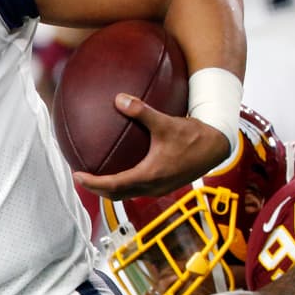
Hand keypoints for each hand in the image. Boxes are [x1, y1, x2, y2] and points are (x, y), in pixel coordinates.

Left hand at [73, 94, 229, 199]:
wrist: (217, 146)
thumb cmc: (193, 136)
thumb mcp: (165, 122)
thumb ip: (141, 111)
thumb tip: (119, 99)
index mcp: (150, 176)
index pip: (113, 185)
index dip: (93, 183)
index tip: (77, 176)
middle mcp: (153, 187)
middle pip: (117, 195)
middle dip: (97, 189)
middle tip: (81, 179)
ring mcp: (160, 188)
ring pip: (128, 194)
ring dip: (111, 189)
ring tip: (97, 177)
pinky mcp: (166, 185)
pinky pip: (139, 188)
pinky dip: (125, 184)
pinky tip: (123, 168)